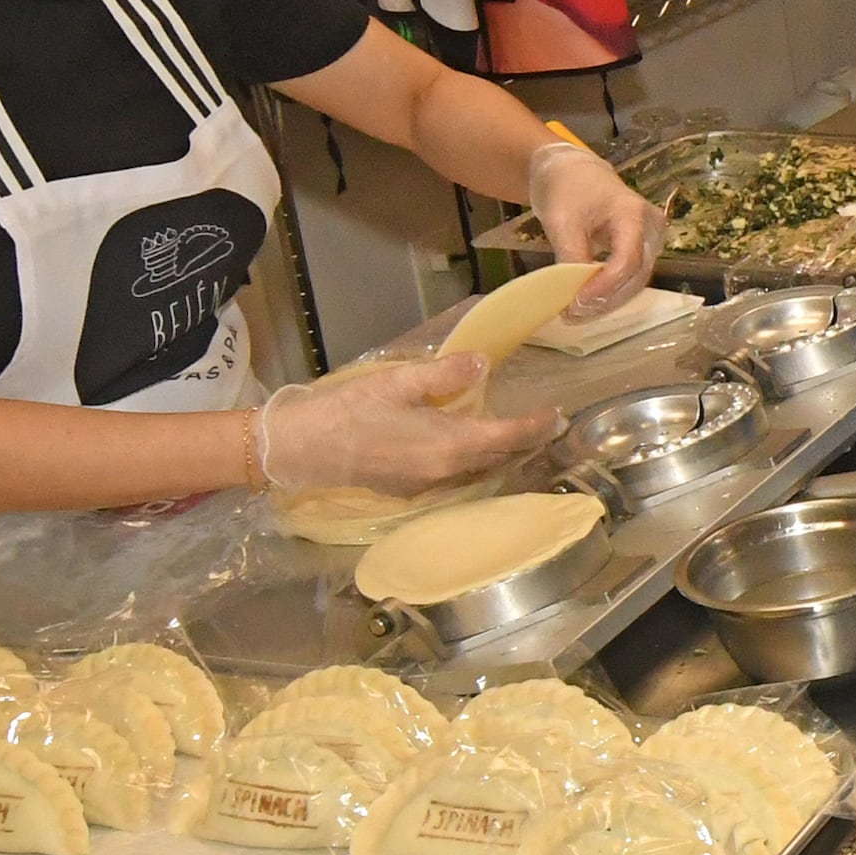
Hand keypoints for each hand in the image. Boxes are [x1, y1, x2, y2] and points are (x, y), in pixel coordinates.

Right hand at [258, 357, 554, 495]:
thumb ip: (443, 374)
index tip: (557, 416)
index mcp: (448, 445)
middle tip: (546, 426)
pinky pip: (457, 480)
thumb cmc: (346, 410)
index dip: (536, 427)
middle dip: (526, 444)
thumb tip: (482, 364)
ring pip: (479, 474)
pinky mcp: (408, 490)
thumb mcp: (396, 382)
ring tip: (519, 437)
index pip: (507, 437)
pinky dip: (475, 465)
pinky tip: (472, 450)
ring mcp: (426, 486)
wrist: (297, 449)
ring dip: (502, 457)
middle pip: (499, 460)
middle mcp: (445, 472)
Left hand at [527, 140, 655, 313]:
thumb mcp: (561, 221)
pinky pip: (632, 277)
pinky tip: (588, 301)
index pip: (628, 259)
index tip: (576, 303)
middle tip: (572, 314)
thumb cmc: (568, 190)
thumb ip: (572, 256)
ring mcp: (652, 239)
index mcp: (633, 213)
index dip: (604, 286)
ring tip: (577, 311)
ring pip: (636, 281)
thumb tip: (574, 295)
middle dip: (605, 299)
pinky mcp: (644, 249)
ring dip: (609, 301)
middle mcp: (652, 227)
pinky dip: (611, 293)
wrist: (575, 172)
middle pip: (636, 275)